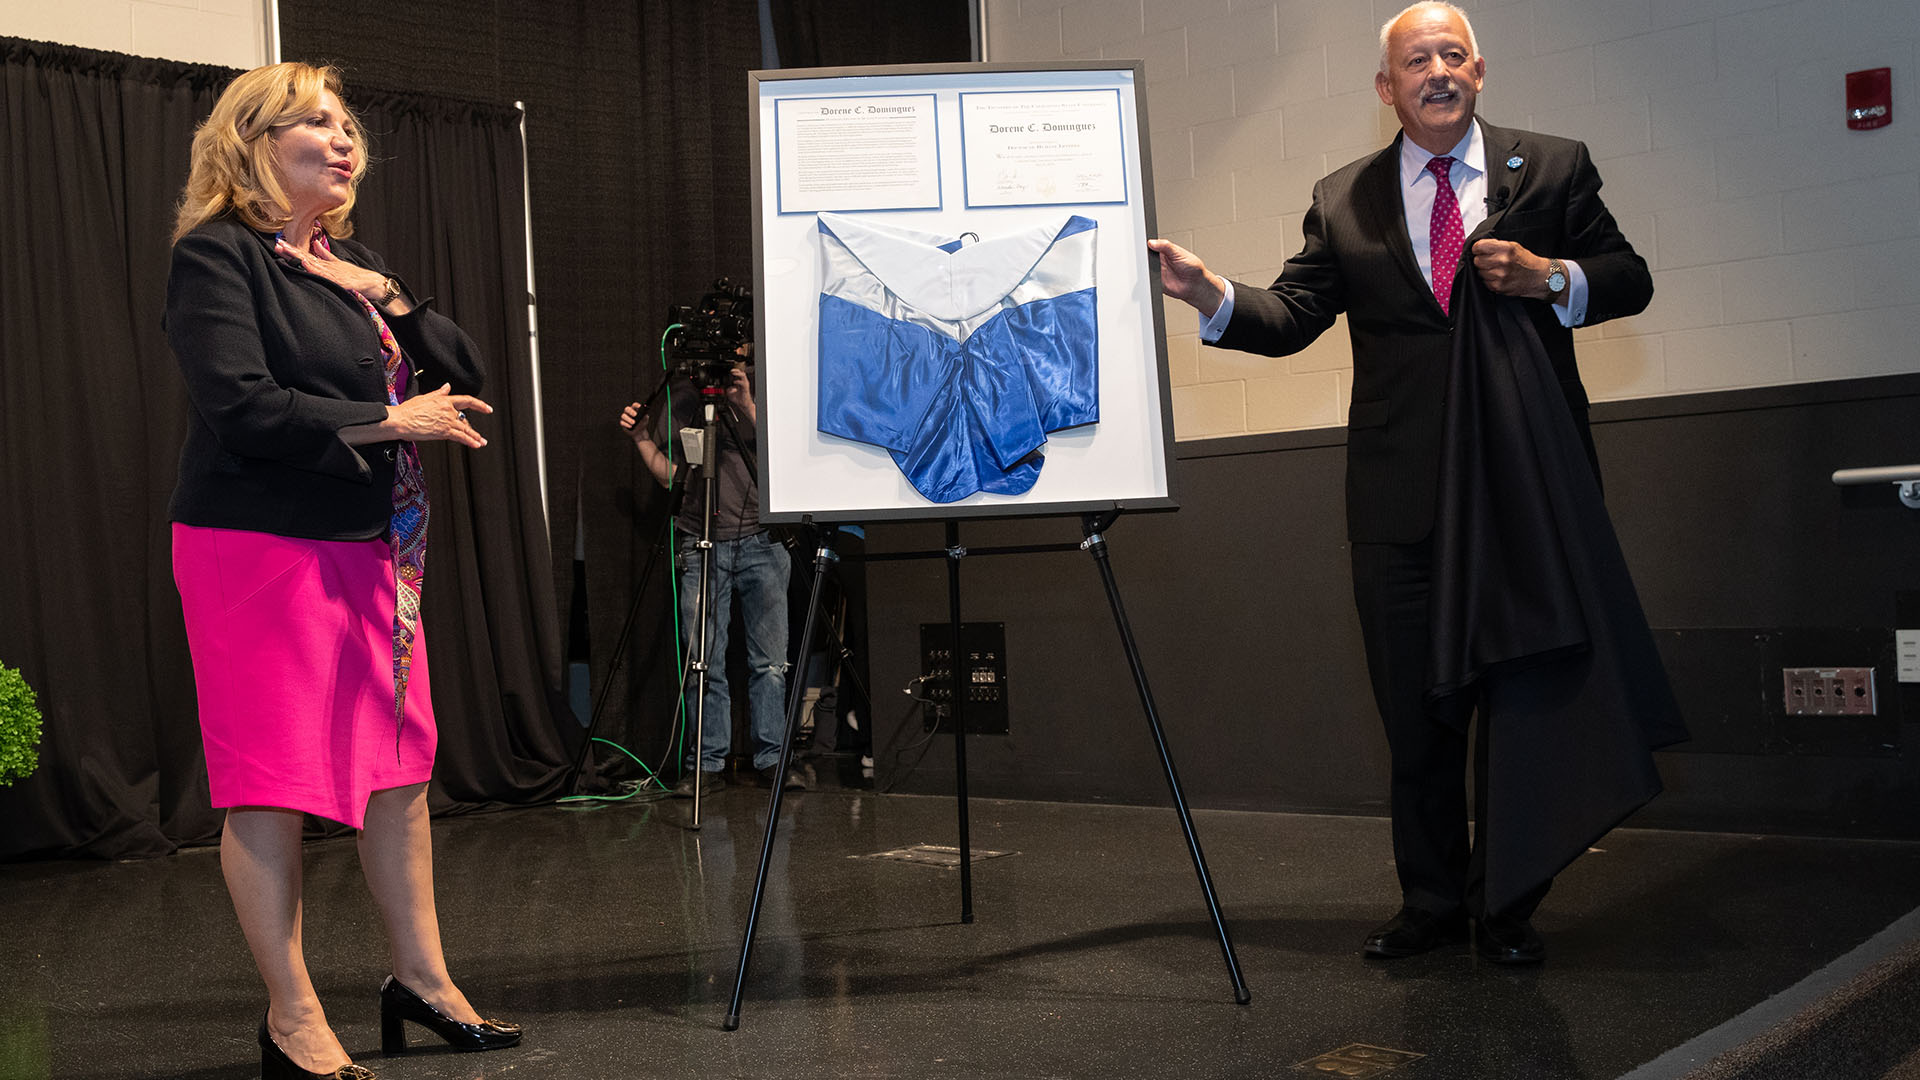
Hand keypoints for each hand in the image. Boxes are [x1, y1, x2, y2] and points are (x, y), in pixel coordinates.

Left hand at [275, 236, 409, 312]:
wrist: (372, 283)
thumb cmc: (355, 275)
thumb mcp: (338, 263)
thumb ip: (325, 255)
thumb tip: (315, 244)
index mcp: (324, 263)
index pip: (305, 255)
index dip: (292, 250)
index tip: (280, 244)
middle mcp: (326, 266)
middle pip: (304, 256)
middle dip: (291, 251)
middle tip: (277, 244)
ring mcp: (331, 272)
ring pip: (311, 263)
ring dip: (297, 256)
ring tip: (285, 250)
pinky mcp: (338, 280)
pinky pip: (322, 274)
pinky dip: (313, 268)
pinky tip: (304, 263)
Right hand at [388, 383, 489, 447]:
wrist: (401, 420)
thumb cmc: (408, 410)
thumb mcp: (425, 397)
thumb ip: (439, 393)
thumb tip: (447, 386)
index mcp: (444, 400)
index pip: (466, 400)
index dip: (479, 405)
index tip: (487, 408)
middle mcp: (448, 410)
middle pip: (465, 419)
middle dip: (471, 428)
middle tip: (477, 435)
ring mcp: (447, 421)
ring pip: (465, 429)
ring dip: (475, 437)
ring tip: (481, 442)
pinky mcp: (444, 431)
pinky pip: (461, 437)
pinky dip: (470, 441)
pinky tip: (476, 445)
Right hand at [619, 401, 651, 445]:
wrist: (640, 432)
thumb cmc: (642, 424)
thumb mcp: (645, 420)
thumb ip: (645, 416)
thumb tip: (645, 414)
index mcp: (634, 410)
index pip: (634, 405)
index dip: (636, 405)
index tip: (639, 406)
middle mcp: (628, 412)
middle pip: (627, 409)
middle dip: (630, 411)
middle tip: (635, 415)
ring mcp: (625, 418)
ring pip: (623, 416)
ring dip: (628, 419)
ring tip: (633, 423)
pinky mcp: (622, 423)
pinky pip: (622, 422)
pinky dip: (626, 424)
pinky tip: (630, 426)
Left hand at [725, 365, 755, 423]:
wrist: (743, 405)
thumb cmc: (739, 399)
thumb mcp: (729, 393)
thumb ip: (726, 389)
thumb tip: (725, 387)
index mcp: (740, 383)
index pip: (739, 374)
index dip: (735, 371)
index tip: (730, 371)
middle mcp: (743, 383)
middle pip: (742, 373)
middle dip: (736, 371)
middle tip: (732, 371)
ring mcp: (745, 385)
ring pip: (743, 376)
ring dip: (738, 374)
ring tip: (734, 373)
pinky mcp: (746, 389)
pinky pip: (743, 383)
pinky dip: (738, 381)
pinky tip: (734, 382)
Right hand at [1146, 238, 1227, 317]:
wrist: (1195, 284)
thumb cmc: (1192, 267)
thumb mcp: (1179, 252)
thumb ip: (1165, 246)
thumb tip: (1152, 242)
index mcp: (1163, 250)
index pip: (1150, 245)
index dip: (1146, 245)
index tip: (1145, 245)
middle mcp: (1159, 260)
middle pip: (1145, 257)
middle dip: (1144, 257)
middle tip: (1148, 257)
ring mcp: (1156, 271)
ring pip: (1145, 268)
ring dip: (1145, 268)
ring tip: (1153, 267)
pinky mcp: (1156, 282)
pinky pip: (1147, 280)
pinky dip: (1147, 279)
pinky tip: (1152, 276)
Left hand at [1470, 239, 1551, 299]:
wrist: (1538, 277)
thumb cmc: (1526, 261)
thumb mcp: (1513, 246)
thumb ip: (1495, 245)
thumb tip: (1478, 247)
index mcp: (1505, 248)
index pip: (1478, 246)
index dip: (1477, 248)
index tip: (1479, 250)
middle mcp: (1502, 261)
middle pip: (1477, 260)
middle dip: (1481, 260)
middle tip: (1490, 261)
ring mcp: (1499, 275)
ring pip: (1479, 272)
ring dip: (1485, 271)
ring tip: (1496, 269)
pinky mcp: (1498, 286)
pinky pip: (1484, 282)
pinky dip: (1489, 280)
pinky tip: (1498, 277)